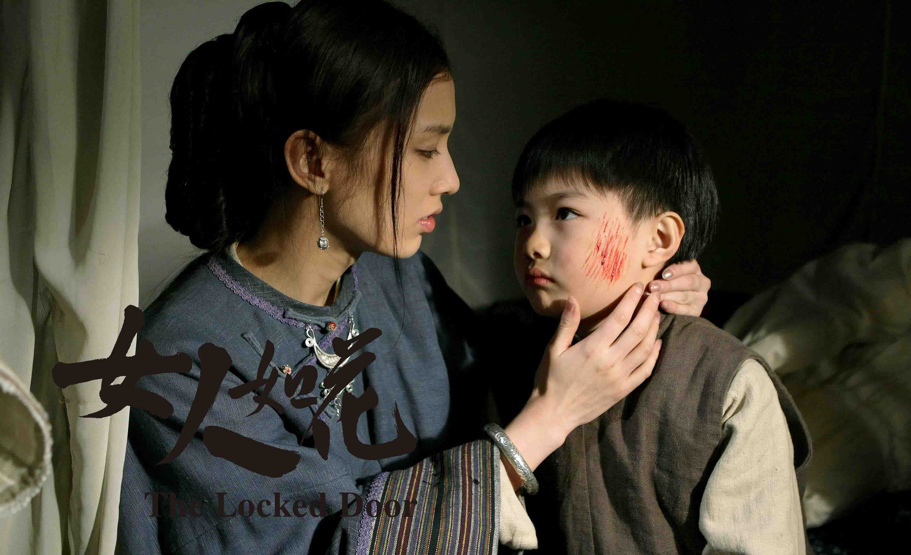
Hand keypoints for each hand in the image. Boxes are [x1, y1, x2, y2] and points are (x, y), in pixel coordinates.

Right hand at [504, 283, 661, 472]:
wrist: (554, 414)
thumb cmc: (550, 379)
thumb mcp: (553, 349)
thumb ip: (567, 324)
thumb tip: (573, 299)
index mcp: (593, 348)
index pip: (619, 318)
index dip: (631, 300)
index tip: (638, 286)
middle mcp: (611, 361)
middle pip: (638, 330)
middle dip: (649, 310)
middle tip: (655, 295)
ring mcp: (620, 377)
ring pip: (645, 348)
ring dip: (654, 329)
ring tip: (656, 314)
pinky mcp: (624, 389)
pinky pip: (645, 370)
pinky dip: (654, 355)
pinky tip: (657, 343)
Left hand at [647, 259, 710, 315]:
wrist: (671, 303)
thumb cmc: (665, 283)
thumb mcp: (666, 274)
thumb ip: (662, 268)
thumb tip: (647, 263)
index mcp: (695, 270)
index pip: (690, 266)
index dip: (677, 270)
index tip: (664, 274)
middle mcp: (702, 283)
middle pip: (688, 282)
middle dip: (669, 284)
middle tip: (653, 287)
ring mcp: (701, 298)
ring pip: (685, 296)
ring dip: (668, 295)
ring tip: (655, 296)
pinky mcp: (697, 311)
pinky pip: (685, 310)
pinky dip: (673, 307)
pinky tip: (663, 305)